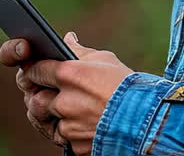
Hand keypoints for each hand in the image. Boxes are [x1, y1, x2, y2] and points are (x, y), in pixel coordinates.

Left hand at [0, 32, 134, 155]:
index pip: (34, 70)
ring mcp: (69, 126)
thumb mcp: (105, 61)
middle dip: (39, 95)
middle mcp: (65, 102)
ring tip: (65, 108)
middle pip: (35, 99)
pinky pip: (62, 137)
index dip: (33, 71)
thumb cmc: (129, 86)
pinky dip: (68, 131)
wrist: (150, 119)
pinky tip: (80, 123)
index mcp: (69, 75)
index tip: (35, 71)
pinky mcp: (75, 145)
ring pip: (45, 120)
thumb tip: (67, 39)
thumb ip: (80, 51)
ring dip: (51, 115)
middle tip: (48, 92)